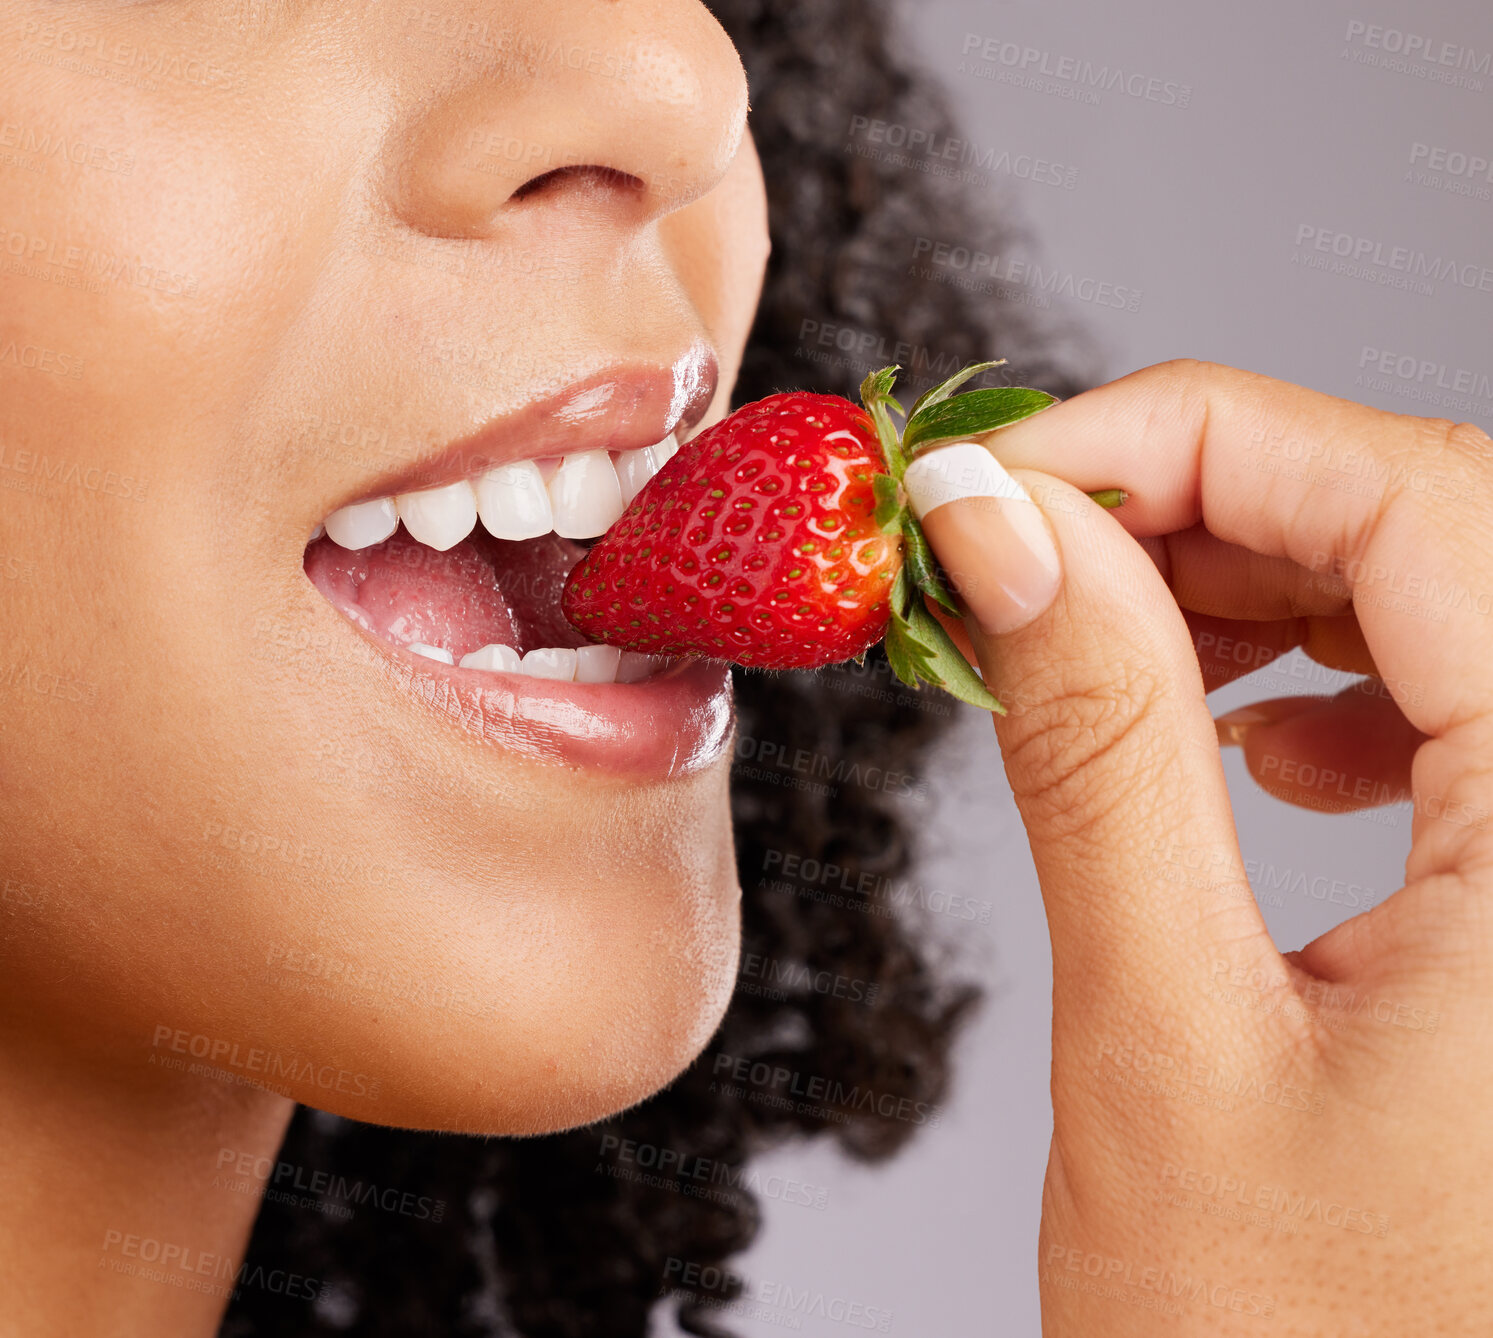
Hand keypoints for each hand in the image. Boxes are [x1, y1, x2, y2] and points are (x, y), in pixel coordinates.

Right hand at [906, 359, 1492, 1333]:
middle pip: (1437, 526)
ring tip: (1106, 633)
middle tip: (1019, 546)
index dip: (1182, 441)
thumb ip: (1093, 747)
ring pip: (1453, 600)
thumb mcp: (1163, 1037)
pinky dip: (1343, 675)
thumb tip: (1001, 530)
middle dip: (1206, 501)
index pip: (1410, 497)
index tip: (1000, 473)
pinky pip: (1476, 705)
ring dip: (1263, 582)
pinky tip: (1256, 739)